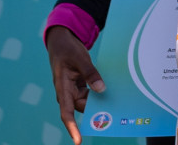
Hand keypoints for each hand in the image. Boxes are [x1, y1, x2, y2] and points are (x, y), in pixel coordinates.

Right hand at [46, 25, 104, 143]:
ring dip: (98, 101)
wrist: (61, 42)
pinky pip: (90, 93)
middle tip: (114, 113)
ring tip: (116, 100)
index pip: (66, 113)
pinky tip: (109, 89)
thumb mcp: (80, 58)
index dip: (72, 127)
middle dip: (95, 111)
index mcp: (62, 88)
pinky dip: (98, 92)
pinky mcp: (79, 86)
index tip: (78, 140)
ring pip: (87, 101)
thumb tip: (101, 89)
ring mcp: (73, 90)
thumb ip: (91, 74)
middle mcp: (67, 92)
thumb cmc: (67, 50)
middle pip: (82, 108)